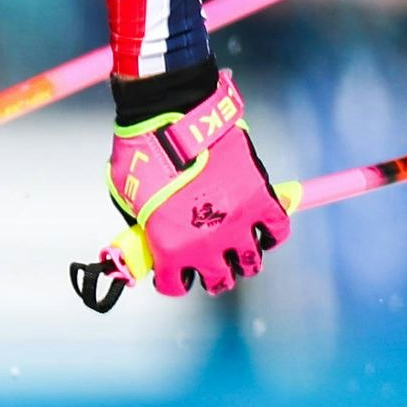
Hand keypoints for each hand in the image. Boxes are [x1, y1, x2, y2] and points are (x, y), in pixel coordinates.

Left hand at [105, 66, 289, 297]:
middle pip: (220, 280)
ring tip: (241, 251)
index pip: (176, 286)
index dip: (176, 281)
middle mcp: (206, 245)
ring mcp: (236, 224)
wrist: (173, 120)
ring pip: (251, 262)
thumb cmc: (143, 154)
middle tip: (215, 266)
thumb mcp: (128, 200)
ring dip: (245, 260)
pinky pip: (278, 230)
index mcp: (170, 249)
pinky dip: (273, 234)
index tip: (178, 275)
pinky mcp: (261, 201)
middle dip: (216, 276)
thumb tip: (148, 237)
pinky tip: (264, 231)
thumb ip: (143, 227)